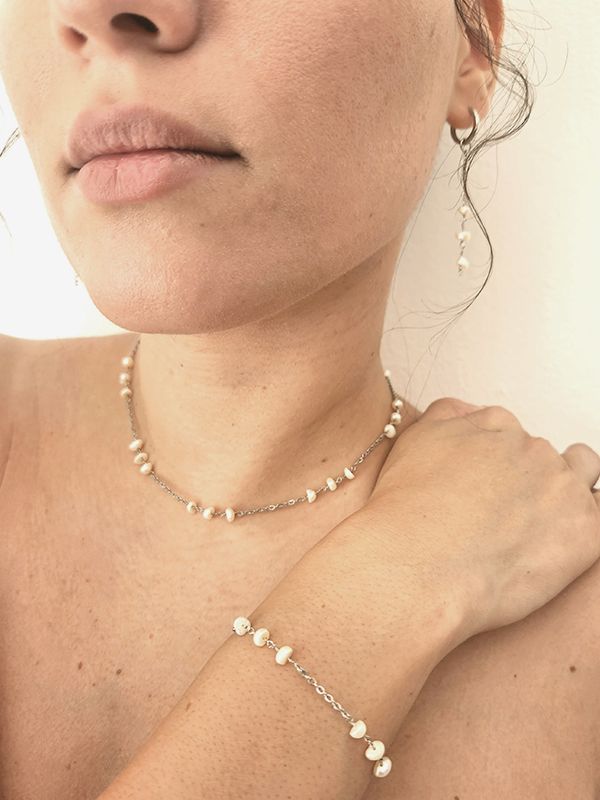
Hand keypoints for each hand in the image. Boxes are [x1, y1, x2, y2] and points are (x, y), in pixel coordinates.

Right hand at [362, 398, 599, 639]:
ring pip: (583, 473)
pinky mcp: (586, 531)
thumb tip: (469, 409)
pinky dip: (579, 530)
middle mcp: (533, 448)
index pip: (509, 432)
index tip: (483, 488)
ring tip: (538, 524)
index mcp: (495, 425)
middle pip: (543, 454)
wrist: (416, 565)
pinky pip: (598, 518)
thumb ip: (445, 415)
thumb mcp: (413, 441)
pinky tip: (551, 547)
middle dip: (528, 479)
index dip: (496, 462)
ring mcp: (562, 486)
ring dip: (566, 491)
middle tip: (500, 516)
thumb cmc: (406, 513)